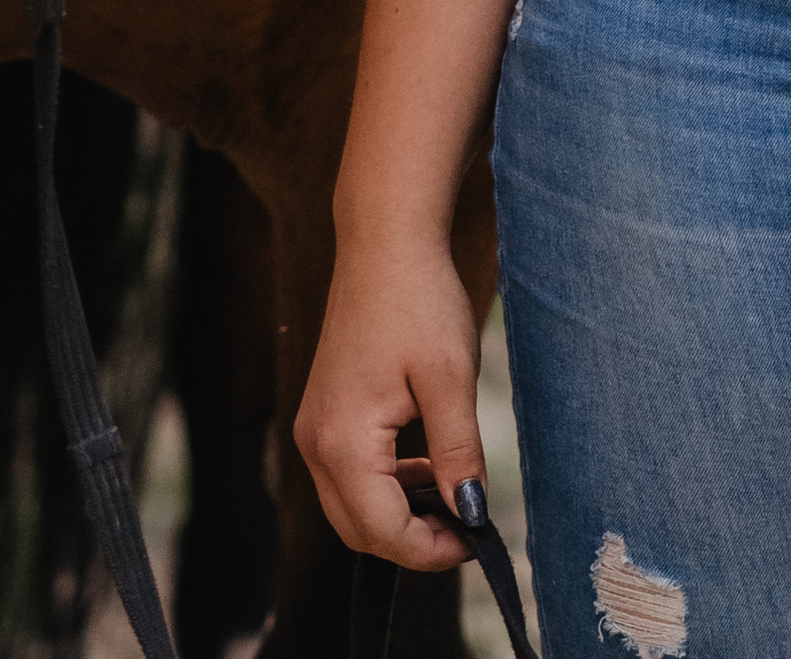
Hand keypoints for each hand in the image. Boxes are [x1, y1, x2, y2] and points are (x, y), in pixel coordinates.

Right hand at [294, 233, 487, 570]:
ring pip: (351, 508)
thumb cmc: (419, 300)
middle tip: (466, 526)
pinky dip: (385, 487)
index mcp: (343, 440)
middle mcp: (315, 442)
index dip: (432, 550)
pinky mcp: (323, 414)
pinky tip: (425, 467)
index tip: (476, 539)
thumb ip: (457, 455)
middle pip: (359, 531)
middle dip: (413, 542)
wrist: (385, 241)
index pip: (382, 532)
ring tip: (451, 495)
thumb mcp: (450, 379)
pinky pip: (348, 477)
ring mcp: (313, 428)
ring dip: (399, 516)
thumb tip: (470, 514)